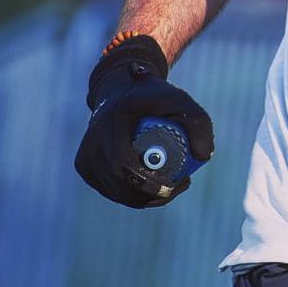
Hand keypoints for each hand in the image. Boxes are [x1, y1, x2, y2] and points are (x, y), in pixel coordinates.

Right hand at [74, 34, 213, 208]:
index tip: (173, 185)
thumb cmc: (152, 96)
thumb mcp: (179, 100)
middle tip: (179, 185)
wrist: (120, 90)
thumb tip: (203, 156)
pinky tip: (150, 187)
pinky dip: (131, 193)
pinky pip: (111, 189)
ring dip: (144, 197)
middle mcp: (92, 144)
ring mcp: (85, 158)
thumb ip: (198, 122)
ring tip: (171, 184)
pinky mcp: (84, 168)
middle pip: (120, 185)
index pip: (123, 164)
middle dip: (152, 193)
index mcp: (110, 124)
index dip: (147, 182)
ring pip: (117, 192)